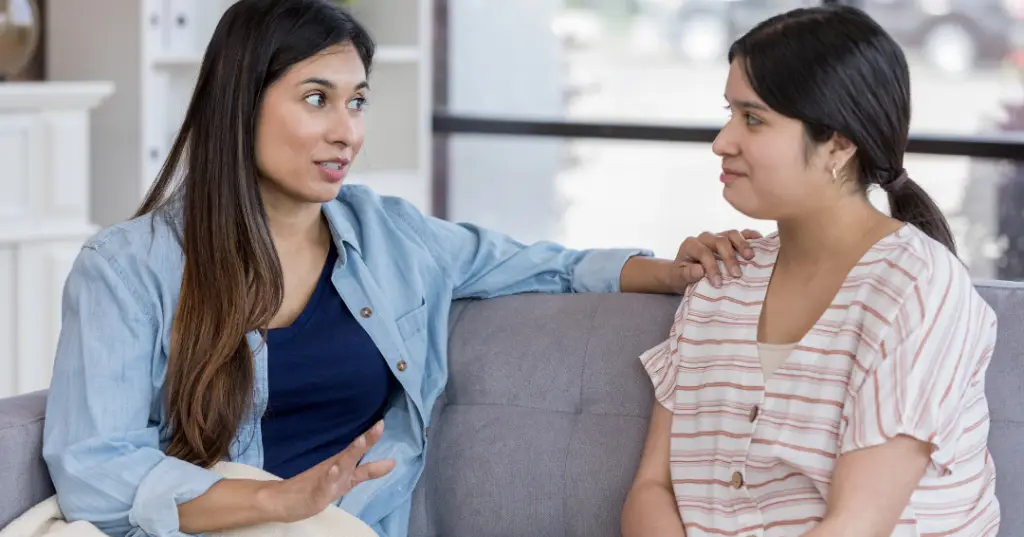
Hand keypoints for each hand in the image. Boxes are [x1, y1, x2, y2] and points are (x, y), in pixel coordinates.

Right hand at [258, 421, 395, 522]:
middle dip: (366, 440)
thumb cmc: (316, 486)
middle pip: (352, 453)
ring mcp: (324, 479)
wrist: (282, 500)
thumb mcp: (347, 480)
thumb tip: (393, 463)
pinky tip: (334, 469)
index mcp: (341, 464)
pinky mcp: (315, 494)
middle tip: (379, 425)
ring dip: (351, 454)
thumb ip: (368, 471)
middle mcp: (335, 468)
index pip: (359, 449)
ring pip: (339, 465)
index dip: (372, 437)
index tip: (383, 421)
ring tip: (361, 442)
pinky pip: (323, 485)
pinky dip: (329, 477)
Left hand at [672, 229, 761, 288]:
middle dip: (729, 258)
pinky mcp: (729, 238)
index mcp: (691, 245)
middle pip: (720, 241)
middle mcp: (705, 237)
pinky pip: (742, 232)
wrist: (684, 272)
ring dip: (742, 245)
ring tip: (750, 258)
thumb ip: (686, 274)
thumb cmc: (682, 276)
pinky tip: (760, 241)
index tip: (718, 283)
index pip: (704, 253)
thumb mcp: (678, 278)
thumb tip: (699, 270)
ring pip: (732, 234)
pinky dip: (751, 235)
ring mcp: (718, 236)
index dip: (712, 268)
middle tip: (736, 275)